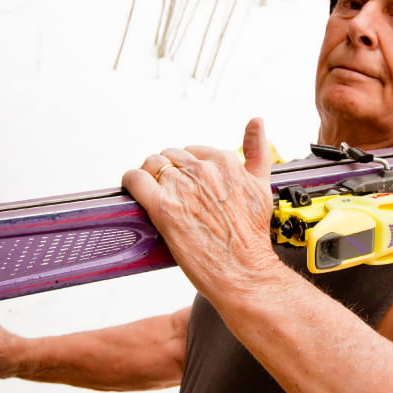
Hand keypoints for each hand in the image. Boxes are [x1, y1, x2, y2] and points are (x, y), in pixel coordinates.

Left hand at [122, 118, 280, 299]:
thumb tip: (256, 122)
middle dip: (168, 172)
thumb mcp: (261, 185)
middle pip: (169, 156)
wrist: (245, 270)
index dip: (188, 168)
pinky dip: (131, 182)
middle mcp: (202, 170)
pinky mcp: (163, 207)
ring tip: (156, 196)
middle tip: (174, 194)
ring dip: (150, 177)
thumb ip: (257, 150)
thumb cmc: (252, 236)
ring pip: (151, 165)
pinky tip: (136, 192)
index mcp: (225, 161)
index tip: (189, 185)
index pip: (192, 151)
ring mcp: (181, 187)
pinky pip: (135, 180)